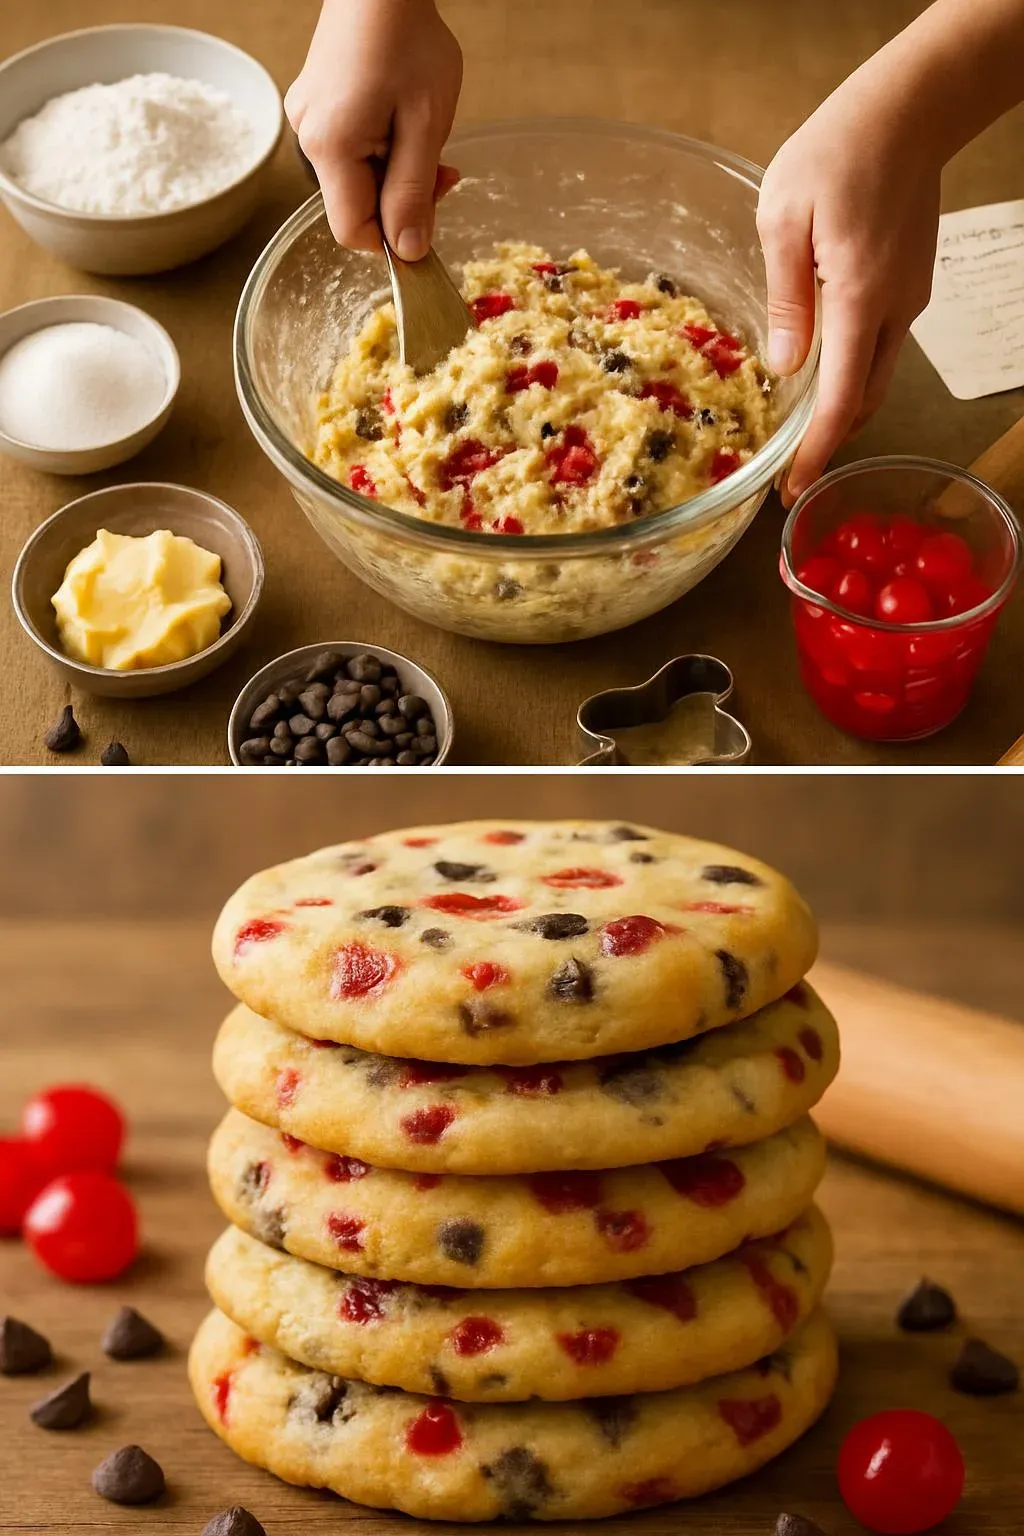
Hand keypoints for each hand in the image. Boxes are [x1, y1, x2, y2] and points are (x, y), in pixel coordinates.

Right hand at [286, 0, 462, 257]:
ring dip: (396, 171)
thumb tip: (409, 251)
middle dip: (401, 198)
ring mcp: (309, 120)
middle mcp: (308, 138)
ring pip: (356, 178)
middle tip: (442, 167)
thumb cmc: (407, 39)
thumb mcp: (425, 125)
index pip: (352, 231)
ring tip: (424, 131)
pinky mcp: (317, 106)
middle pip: (356, 204)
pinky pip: (351, 150)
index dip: (393, 238)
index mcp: (330, 148)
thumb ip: (414, 193)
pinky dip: (382, 148)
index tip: (430, 218)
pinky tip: (402, 118)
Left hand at [757, 80, 941, 504]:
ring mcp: (908, 296)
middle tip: (787, 469)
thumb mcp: (784, 219)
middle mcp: (893, 309)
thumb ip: (785, 296)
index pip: (839, 400)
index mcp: (858, 299)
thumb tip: (784, 365)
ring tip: (798, 427)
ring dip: (840, 407)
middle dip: (828, 441)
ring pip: (874, 374)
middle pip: (863, 399)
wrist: (909, 108)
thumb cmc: (837, 151)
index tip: (792, 490)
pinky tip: (819, 365)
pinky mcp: (908, 282)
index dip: (815, 452)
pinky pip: (879, 342)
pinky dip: (851, 369)